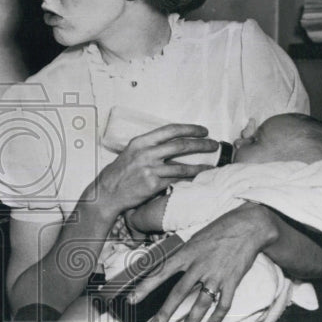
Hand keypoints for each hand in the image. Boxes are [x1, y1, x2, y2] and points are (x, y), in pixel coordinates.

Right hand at [95, 124, 217, 216]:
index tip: (203, 130)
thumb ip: (150, 147)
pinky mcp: (153, 185)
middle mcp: (146, 153)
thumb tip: (172, 143)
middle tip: (213, 144)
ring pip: (182, 166)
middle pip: (180, 145)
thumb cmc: (120, 172)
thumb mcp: (132, 152)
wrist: (108, 192)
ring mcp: (150, 169)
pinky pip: (176, 180)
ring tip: (212, 165)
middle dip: (201, 144)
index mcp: (141, 142)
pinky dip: (189, 179)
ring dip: (200, 165)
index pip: (170, 130)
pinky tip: (198, 178)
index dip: (189, 129)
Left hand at [130, 202, 276, 321]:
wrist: (247, 226)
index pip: (160, 272)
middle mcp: (199, 265)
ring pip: (201, 303)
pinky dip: (217, 316)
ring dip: (191, 321)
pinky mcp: (232, 280)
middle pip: (178, 293)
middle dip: (165, 313)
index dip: (145, 287)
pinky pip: (224, 303)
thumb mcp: (194, 240)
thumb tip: (165, 268)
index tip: (131, 300)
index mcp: (186, 254)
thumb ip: (181, 256)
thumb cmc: (218, 231)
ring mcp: (216, 274)